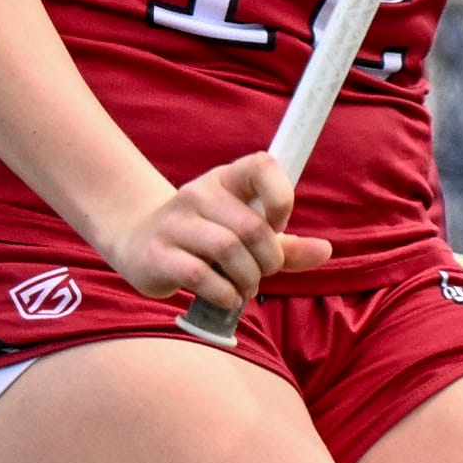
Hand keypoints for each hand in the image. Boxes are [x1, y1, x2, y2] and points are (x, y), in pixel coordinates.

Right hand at [103, 155, 332, 312]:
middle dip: (268, 261)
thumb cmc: (204, 240)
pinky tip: (224, 297)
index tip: (277, 227)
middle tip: (261, 274)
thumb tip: (325, 251)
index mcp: (225, 180)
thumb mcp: (245, 235)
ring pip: (228, 250)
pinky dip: (224, 293)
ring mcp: (174, 222)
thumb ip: (285, 246)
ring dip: (247, 280)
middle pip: (252, 227)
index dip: (282, 198)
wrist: (138, 240)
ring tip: (243, 288)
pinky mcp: (157, 254)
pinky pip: (200, 275)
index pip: (263, 165)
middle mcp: (198, 193)